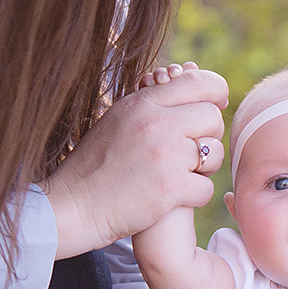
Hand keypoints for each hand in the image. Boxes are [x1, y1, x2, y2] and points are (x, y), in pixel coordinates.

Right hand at [45, 64, 227, 257]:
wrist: (72, 205)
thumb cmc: (94, 164)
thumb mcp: (117, 119)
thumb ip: (151, 103)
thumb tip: (188, 82)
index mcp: (142, 103)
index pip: (198, 82)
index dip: (215, 93)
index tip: (215, 106)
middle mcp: (156, 123)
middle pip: (212, 117)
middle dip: (208, 135)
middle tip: (190, 151)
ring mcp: (165, 156)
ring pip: (214, 153)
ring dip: (204, 168)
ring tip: (180, 174)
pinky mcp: (170, 189)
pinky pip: (207, 188)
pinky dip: (194, 196)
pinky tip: (172, 198)